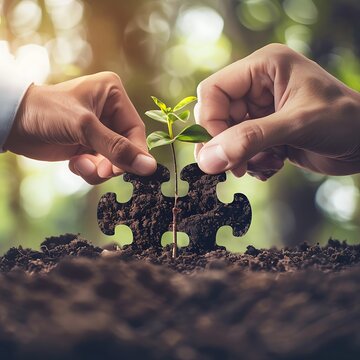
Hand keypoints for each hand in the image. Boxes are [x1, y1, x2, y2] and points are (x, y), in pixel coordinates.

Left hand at [4, 72, 156, 183]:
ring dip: (99, 169)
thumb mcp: (84, 127)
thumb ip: (117, 148)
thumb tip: (150, 167)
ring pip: (114, 160)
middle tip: (99, 171)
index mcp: (114, 95)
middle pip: (127, 147)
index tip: (130, 171)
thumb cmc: (47, 112)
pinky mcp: (88, 144)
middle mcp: (110, 111)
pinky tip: (74, 163)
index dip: (135, 153)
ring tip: (80, 164)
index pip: (136, 131)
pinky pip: (100, 165)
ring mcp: (99, 130)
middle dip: (112, 163)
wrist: (12, 122)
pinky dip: (89, 170)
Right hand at [195, 43, 359, 179]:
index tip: (220, 151)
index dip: (211, 122)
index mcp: (263, 67)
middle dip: (227, 145)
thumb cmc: (344, 121)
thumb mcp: (295, 125)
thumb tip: (207, 160)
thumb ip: (249, 140)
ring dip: (243, 158)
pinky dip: (253, 164)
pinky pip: (241, 150)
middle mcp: (257, 87)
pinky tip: (275, 164)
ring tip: (269, 162)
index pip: (213, 91)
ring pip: (227, 138)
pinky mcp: (264, 133)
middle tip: (239, 168)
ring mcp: (260, 111)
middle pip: (217, 117)